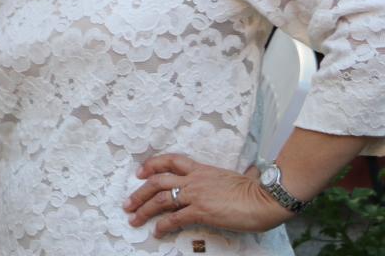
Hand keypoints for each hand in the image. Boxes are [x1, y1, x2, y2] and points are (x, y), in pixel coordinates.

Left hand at [124, 154, 290, 237]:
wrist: (266, 197)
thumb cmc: (255, 189)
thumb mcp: (233, 177)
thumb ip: (222, 177)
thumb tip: (232, 177)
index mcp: (201, 169)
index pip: (170, 161)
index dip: (152, 165)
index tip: (140, 172)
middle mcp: (194, 179)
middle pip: (157, 181)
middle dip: (139, 193)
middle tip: (128, 203)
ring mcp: (196, 194)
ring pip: (161, 199)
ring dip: (144, 209)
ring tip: (134, 219)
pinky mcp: (201, 211)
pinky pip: (175, 218)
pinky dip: (163, 225)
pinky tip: (157, 231)